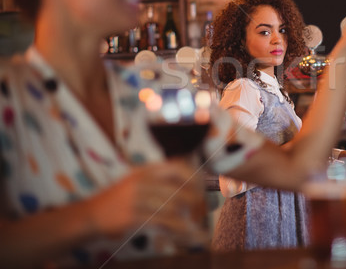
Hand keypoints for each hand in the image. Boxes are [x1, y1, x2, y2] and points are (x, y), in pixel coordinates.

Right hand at [85, 160, 203, 239]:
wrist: (90, 215)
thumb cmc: (119, 200)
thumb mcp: (138, 181)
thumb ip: (162, 181)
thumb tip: (193, 186)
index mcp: (146, 170)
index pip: (178, 166)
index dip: (195, 177)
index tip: (202, 189)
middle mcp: (142, 180)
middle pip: (179, 187)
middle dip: (195, 200)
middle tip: (201, 210)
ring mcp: (137, 198)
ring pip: (174, 205)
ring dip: (187, 216)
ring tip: (193, 223)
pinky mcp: (133, 216)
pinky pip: (163, 221)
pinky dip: (179, 228)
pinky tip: (186, 232)